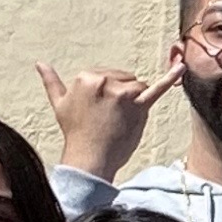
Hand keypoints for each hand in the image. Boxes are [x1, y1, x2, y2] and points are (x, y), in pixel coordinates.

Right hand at [36, 59, 176, 179]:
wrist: (89, 158)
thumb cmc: (75, 132)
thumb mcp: (59, 103)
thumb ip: (51, 82)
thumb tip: (40, 63)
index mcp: (86, 76)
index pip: (107, 75)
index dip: (107, 93)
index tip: (100, 110)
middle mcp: (105, 81)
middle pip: (125, 79)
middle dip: (121, 95)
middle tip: (110, 117)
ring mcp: (123, 93)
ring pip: (138, 86)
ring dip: (134, 101)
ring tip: (121, 119)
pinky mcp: (139, 106)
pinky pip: (158, 89)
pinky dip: (171, 77)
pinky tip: (182, 67)